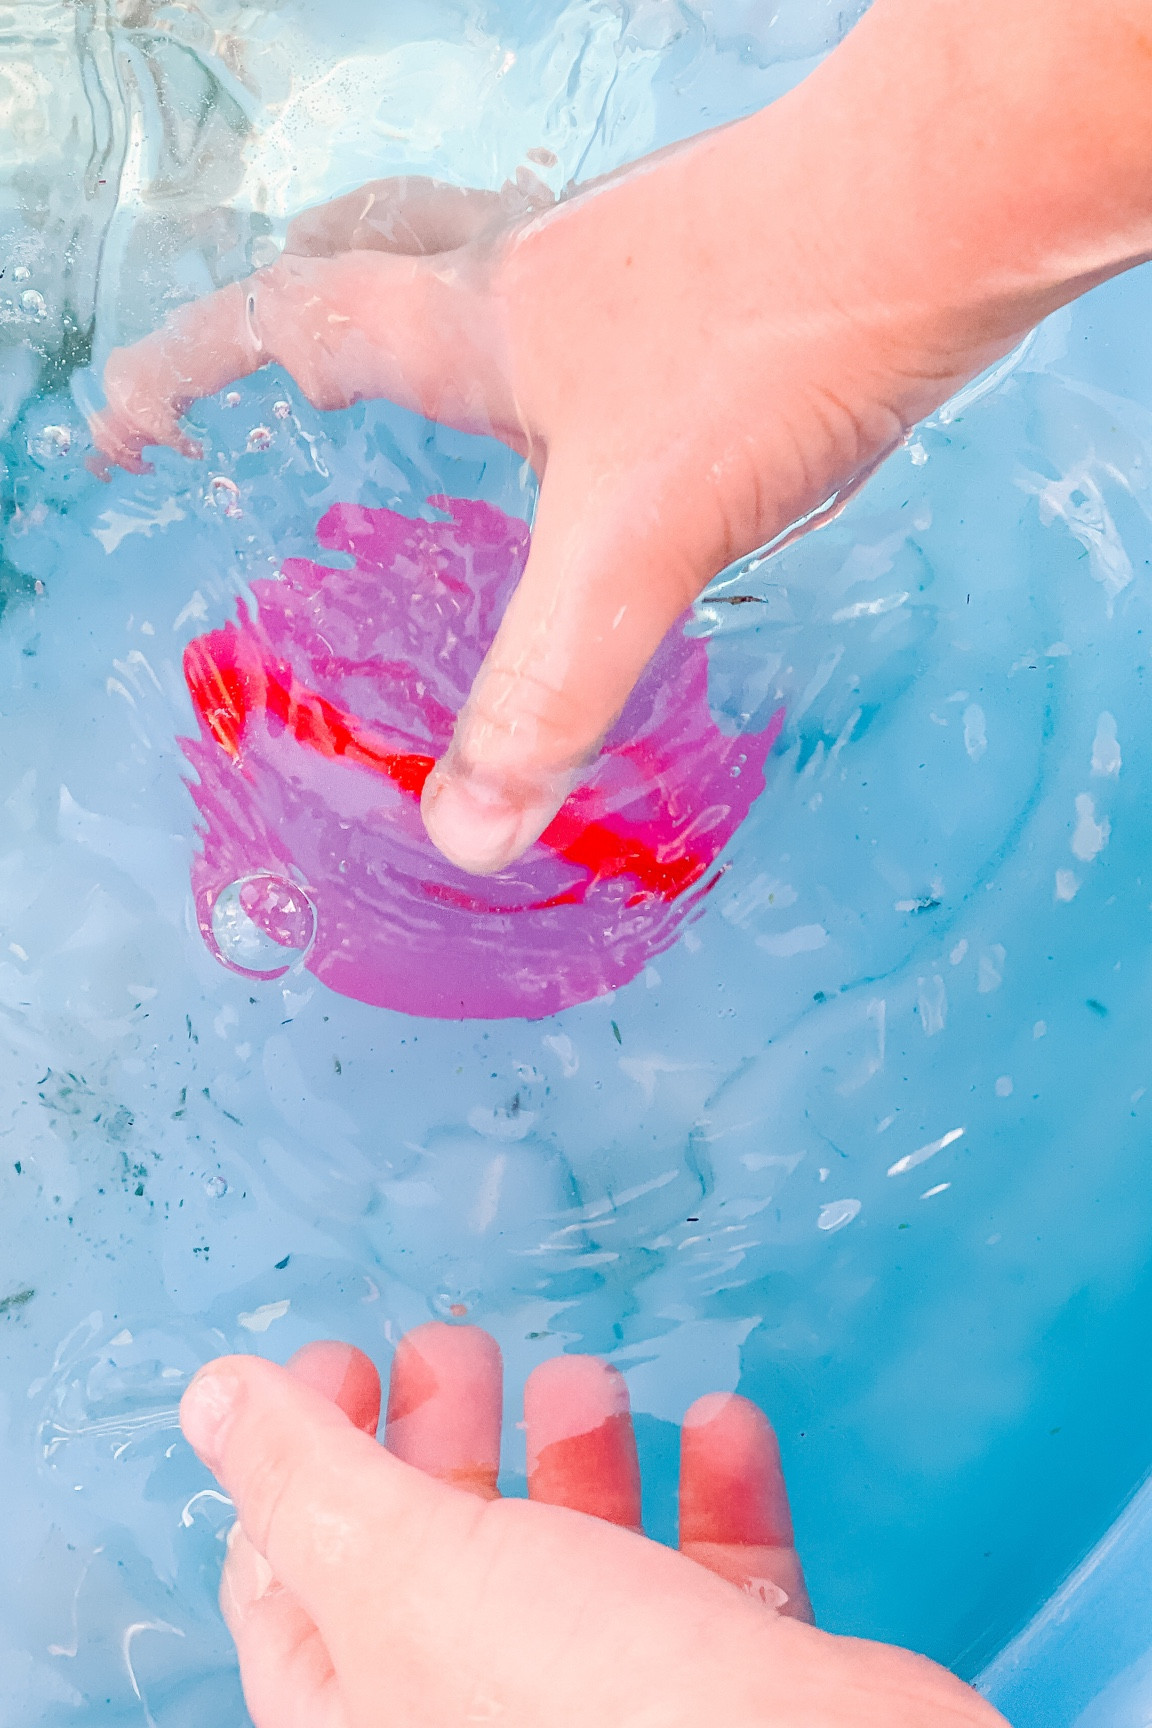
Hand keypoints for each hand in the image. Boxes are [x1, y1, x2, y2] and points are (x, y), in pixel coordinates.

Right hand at [91, 0, 1151, 873]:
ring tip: (417, 397)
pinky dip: (544, 343)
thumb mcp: (633, 545)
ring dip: (422, 311)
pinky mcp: (711, 268)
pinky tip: (603, 413)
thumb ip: (546, 690)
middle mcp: (532, 271)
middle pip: (369, 249)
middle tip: (272, 375)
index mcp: (472, 321)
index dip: (185, 374)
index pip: (282, 324)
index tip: (118, 425)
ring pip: (481, 263)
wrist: (945, 213)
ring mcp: (625, 258)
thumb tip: (463, 835)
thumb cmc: (767, 344)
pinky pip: (583, 296)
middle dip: (294, 305)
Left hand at [180, 1323, 1004, 1726]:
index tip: (339, 1361)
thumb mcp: (407, 1572)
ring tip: (579, 1379)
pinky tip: (725, 1426)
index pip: (292, 1589)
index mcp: (376, 1718)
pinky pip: (717, 1582)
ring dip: (581, 1456)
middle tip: (455, 1345)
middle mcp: (487, 1723)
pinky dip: (720, 1497)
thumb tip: (211, 1396)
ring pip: (581, 1564)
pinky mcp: (737, 1697)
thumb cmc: (594, 1711)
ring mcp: (619, 1712)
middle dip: (444, 1443)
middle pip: (440, 1564)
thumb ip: (308, 1474)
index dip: (298, 1466)